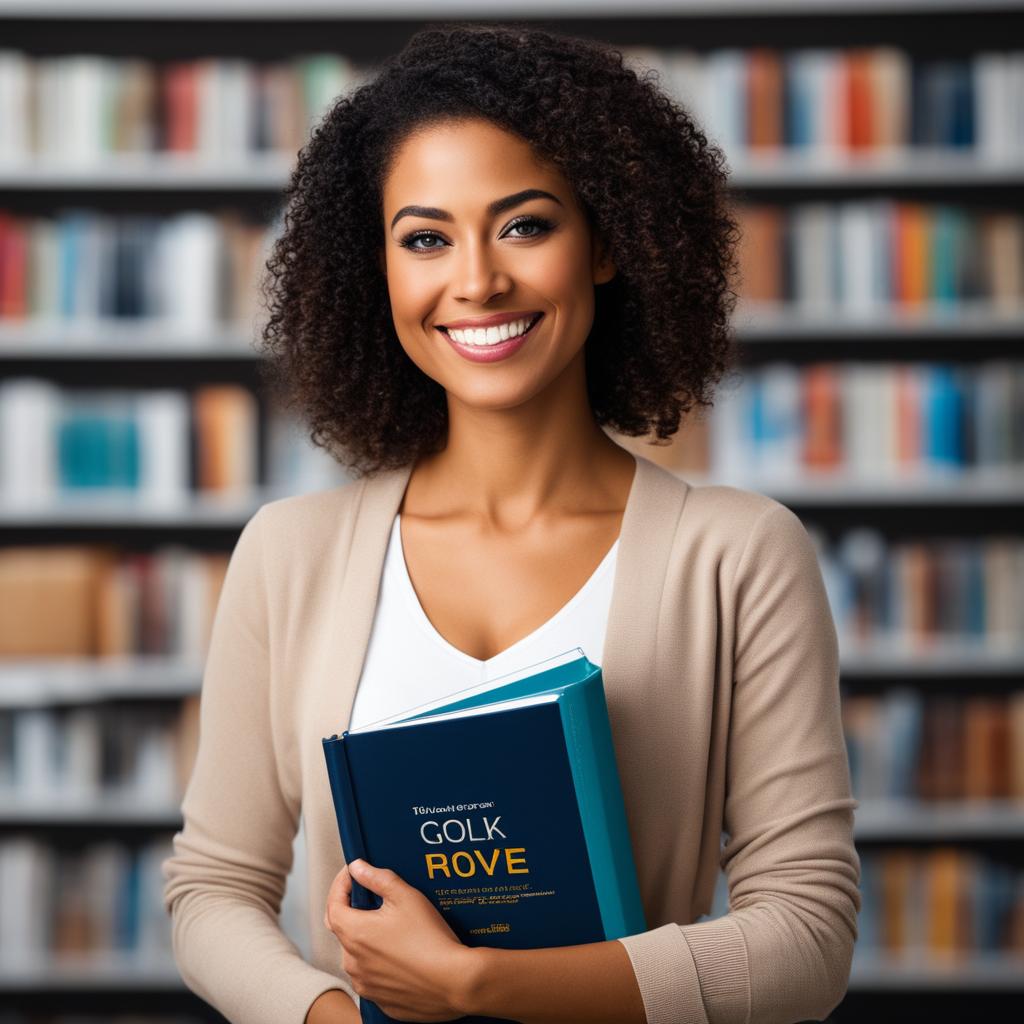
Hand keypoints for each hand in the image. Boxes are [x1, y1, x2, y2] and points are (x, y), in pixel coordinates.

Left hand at [324, 859, 477, 1021]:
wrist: (454, 981)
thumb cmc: (430, 939)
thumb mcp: (405, 896)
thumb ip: (377, 878)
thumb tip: (357, 868)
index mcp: (355, 934)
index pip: (333, 904)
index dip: (340, 884)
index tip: (353, 874)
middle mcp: (353, 962)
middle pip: (343, 929)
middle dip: (352, 910)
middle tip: (370, 897)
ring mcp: (365, 983)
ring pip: (356, 954)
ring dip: (366, 938)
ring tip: (390, 926)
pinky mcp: (379, 998)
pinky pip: (371, 975)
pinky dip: (378, 962)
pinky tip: (399, 952)